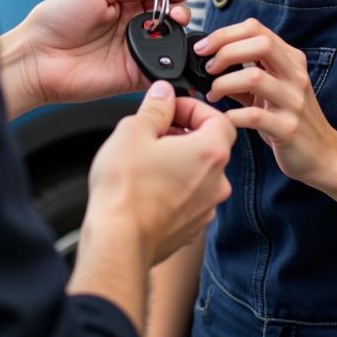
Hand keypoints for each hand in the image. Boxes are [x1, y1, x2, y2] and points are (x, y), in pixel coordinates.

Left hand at [0, 0, 194, 115]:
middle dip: (180, 10)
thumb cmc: (57, 18)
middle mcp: (129, 27)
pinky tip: (174, 51)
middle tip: (178, 10)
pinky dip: (172, 62)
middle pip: (167, 18)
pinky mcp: (133, 76)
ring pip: (168, 42)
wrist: (37, 57)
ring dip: (178, 33)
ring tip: (176, 25)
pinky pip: (160, 70)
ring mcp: (132, 51)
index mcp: (121, 2)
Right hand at [84, 81, 234, 265]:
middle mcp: (216, 182)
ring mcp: (205, 209)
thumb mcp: (134, 130)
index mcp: (210, 152)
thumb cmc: (126, 189)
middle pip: (209, 145)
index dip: (193, 108)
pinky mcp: (190, 228)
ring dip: (178, 161)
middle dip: (182, 133)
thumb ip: (155, 107)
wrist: (118, 242)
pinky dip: (173, 186)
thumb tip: (163, 93)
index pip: (218, 118)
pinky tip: (146, 185)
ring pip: (198, 173)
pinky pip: (188, 198)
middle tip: (154, 131)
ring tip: (146, 158)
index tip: (171, 108)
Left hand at [194, 17, 336, 187]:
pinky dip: (233, 115)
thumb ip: (246, 72)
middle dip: (225, 51)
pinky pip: (255, 116)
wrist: (323, 155)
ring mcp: (294, 102)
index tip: (204, 48)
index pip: (256, 28)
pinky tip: (226, 118)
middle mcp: (295, 76)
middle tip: (208, 67)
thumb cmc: (290, 117)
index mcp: (290, 60)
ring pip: (255, 77)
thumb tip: (210, 62)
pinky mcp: (288, 129)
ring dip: (224, 83)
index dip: (224, 34)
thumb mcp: (273, 88)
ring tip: (213, 94)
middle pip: (260, 43)